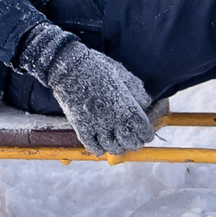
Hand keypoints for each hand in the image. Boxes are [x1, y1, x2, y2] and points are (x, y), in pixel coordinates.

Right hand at [16, 23, 156, 155]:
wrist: (69, 68)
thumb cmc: (97, 67)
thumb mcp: (122, 74)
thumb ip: (136, 89)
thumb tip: (145, 102)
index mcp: (127, 107)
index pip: (143, 130)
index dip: (146, 134)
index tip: (145, 134)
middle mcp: (114, 120)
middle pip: (130, 142)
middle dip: (135, 143)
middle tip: (134, 140)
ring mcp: (97, 126)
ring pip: (113, 148)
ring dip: (118, 148)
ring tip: (119, 144)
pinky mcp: (81, 128)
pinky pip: (93, 147)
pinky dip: (100, 149)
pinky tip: (102, 144)